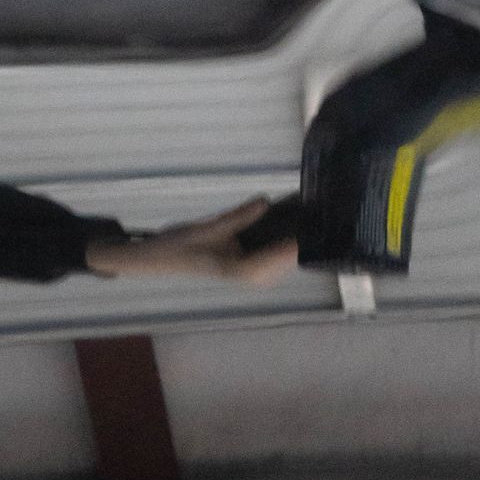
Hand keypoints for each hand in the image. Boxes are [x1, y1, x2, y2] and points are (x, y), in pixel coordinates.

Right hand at [86, 197, 299, 284]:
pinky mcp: (250, 264)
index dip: (300, 241)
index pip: (280, 256)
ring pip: (284, 257)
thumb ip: (239, 217)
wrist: (160, 258)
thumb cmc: (180, 246)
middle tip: (318, 207)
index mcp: (243, 271)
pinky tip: (289, 218)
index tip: (317, 223)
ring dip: (295, 238)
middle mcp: (253, 276)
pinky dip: (283, 238)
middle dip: (303, 237)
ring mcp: (253, 273)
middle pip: (288, 258)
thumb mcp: (208, 228)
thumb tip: (266, 202)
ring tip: (310, 210)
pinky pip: (274, 253)